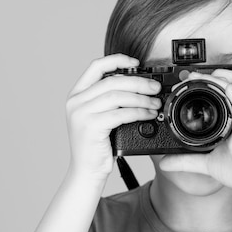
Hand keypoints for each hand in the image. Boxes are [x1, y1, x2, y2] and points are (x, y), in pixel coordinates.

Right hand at [65, 54, 161, 178]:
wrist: (86, 171)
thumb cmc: (97, 145)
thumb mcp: (98, 116)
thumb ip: (109, 99)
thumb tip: (138, 84)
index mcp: (76, 94)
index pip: (96, 66)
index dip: (117, 60)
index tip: (136, 63)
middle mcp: (76, 101)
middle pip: (112, 81)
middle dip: (138, 82)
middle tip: (155, 87)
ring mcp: (81, 114)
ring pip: (118, 96)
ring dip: (141, 98)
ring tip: (155, 103)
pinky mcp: (91, 127)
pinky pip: (120, 114)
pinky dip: (139, 112)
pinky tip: (149, 114)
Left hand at [159, 69, 231, 198]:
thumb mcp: (206, 164)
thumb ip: (185, 161)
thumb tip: (164, 163)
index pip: (225, 90)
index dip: (209, 81)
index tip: (189, 80)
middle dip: (214, 73)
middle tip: (192, 75)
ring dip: (221, 78)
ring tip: (205, 77)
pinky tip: (227, 90)